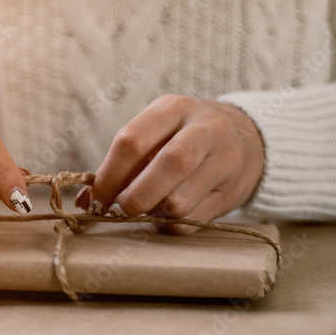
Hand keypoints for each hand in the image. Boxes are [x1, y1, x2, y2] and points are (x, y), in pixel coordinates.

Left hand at [76, 95, 264, 232]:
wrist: (250, 138)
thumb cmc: (186, 137)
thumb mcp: (158, 133)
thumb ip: (123, 162)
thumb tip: (86, 201)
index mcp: (173, 109)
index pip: (132, 141)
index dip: (109, 176)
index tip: (97, 198)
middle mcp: (203, 130)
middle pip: (166, 166)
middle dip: (134, 198)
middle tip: (122, 210)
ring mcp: (224, 160)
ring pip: (180, 199)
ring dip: (155, 213)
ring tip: (149, 209)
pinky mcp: (233, 191)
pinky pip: (194, 220)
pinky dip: (173, 225)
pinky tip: (170, 215)